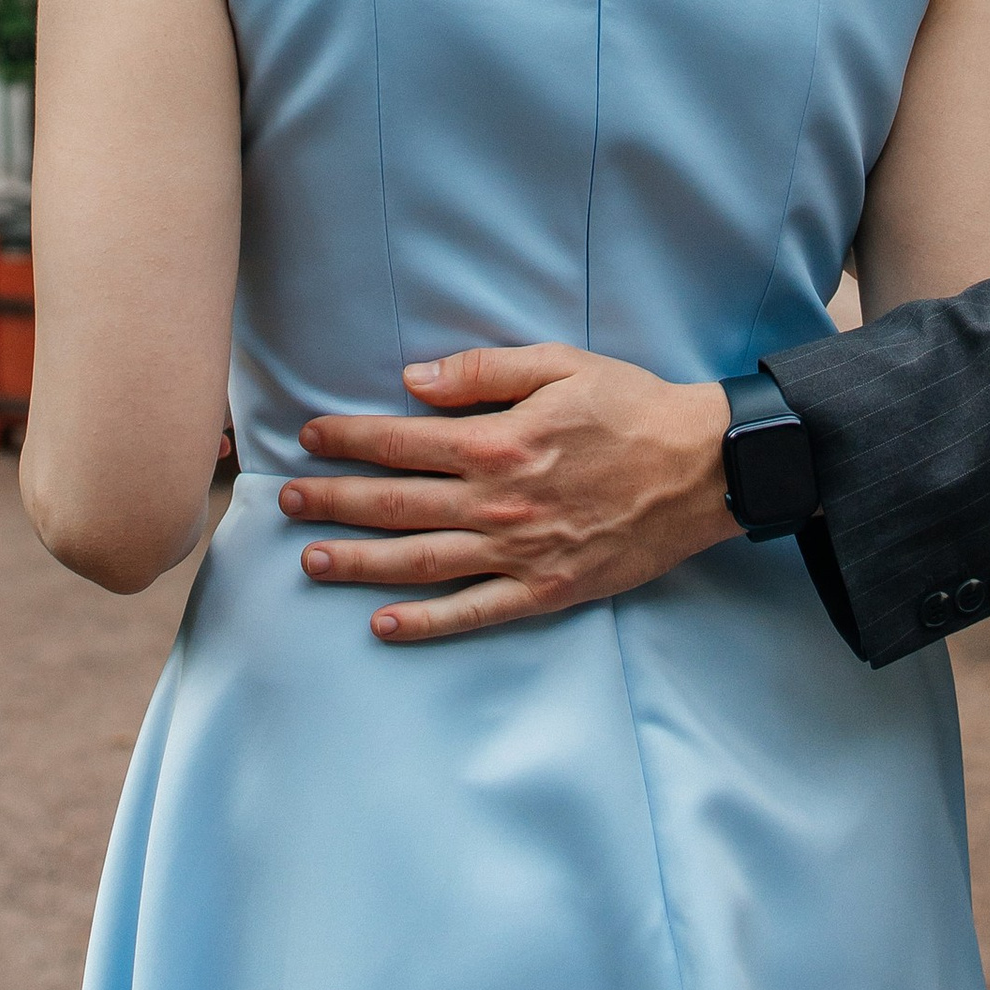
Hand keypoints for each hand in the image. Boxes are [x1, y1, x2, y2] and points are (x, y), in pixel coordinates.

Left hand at [279, 343, 734, 641]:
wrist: (703, 468)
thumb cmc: (633, 407)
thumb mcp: (561, 364)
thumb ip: (484, 370)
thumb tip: (415, 381)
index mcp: (498, 442)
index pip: (402, 442)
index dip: (349, 439)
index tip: (309, 437)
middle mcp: (498, 503)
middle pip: (396, 505)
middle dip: (334, 502)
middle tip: (285, 501)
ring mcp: (520, 553)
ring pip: (421, 562)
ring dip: (360, 563)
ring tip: (311, 559)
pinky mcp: (546, 589)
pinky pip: (474, 613)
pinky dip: (425, 622)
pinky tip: (383, 624)